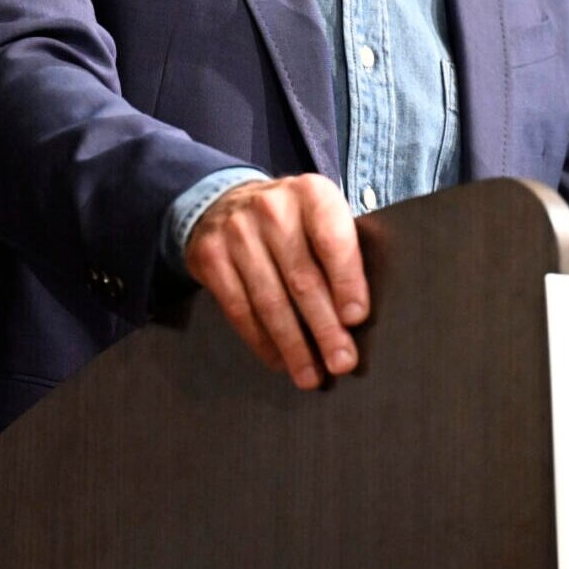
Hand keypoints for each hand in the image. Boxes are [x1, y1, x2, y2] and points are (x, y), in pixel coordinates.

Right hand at [183, 173, 369, 389]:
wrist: (225, 202)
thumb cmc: (292, 221)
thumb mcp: (320, 215)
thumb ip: (342, 250)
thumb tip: (359, 316)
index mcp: (311, 193)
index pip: (333, 240)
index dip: (347, 281)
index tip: (356, 319)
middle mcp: (272, 207)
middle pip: (302, 278)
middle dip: (324, 327)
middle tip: (341, 362)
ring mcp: (236, 232)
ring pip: (270, 300)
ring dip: (293, 345)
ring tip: (311, 375)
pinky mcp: (209, 256)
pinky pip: (239, 309)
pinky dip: (262, 341)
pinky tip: (280, 361)